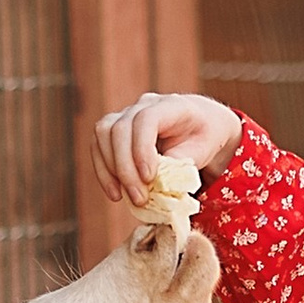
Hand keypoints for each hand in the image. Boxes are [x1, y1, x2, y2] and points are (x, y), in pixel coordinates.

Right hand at [91, 90, 243, 205]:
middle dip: (125, 167)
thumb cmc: (204, 137)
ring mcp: (127, 114)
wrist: (201, 124)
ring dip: (110, 169)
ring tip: (123, 197)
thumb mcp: (202, 151)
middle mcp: (144, 104)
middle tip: (139, 198)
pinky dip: (103, 170)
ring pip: (104, 134)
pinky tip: (115, 192)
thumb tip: (155, 184)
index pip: (146, 120)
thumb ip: (179, 164)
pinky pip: (99, 145)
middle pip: (120, 128)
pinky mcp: (115, 128)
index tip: (149, 178)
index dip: (142, 149)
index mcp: (171, 105)